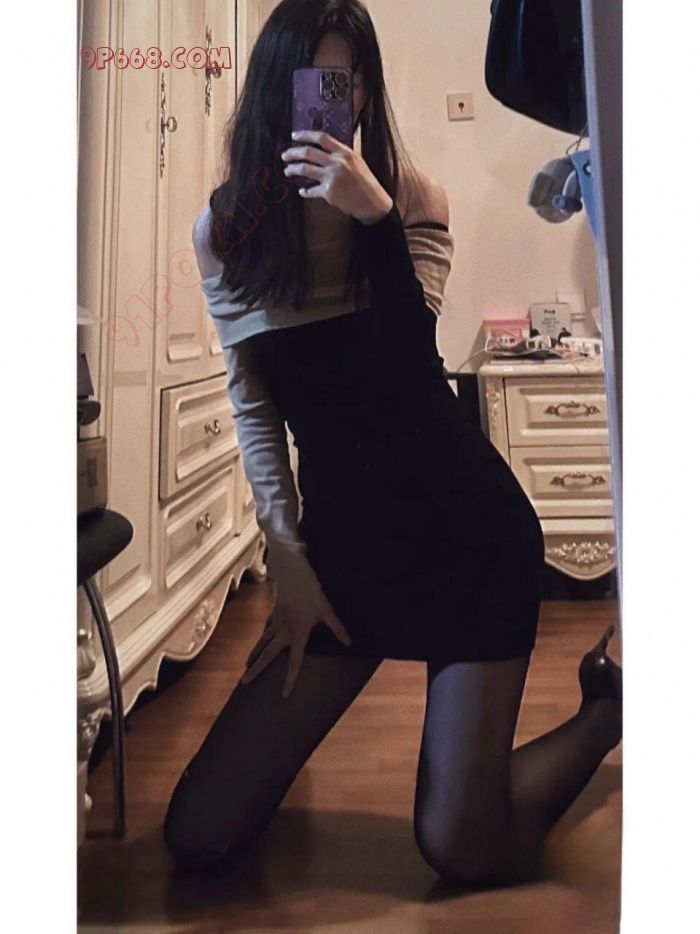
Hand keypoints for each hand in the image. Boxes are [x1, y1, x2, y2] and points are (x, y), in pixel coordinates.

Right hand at [241, 558, 351, 696]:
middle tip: (244, 682)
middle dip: (257, 669)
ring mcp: (276, 622)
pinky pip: (267, 629)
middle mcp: (284, 631)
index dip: (289, 679)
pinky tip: (260, 641)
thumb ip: (337, 628)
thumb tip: (349, 642)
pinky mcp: (275, 613)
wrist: (293, 573)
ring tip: (246, 667)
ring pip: (263, 642)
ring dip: (254, 655)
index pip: (294, 662)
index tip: (283, 694)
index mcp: (297, 634)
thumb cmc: (311, 592)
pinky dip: (262, 637)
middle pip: (268, 655)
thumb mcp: (327, 610)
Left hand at [281, 129, 393, 224]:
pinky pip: (311, 190)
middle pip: (308, 153)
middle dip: (293, 153)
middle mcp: (337, 162)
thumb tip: (322, 149)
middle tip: (285, 155)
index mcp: (344, 152)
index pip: (321, 138)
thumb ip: (340, 155)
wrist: (372, 202)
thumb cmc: (365, 182)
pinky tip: (302, 192)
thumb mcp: (356, 161)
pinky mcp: (328, 192)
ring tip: (287, 171)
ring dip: (293, 169)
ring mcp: (331, 177)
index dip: (305, 135)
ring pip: (305, 169)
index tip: (295, 135)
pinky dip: (305, 192)